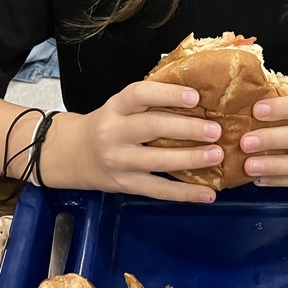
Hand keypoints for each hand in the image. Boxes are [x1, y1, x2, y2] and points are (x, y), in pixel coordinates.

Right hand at [43, 83, 222, 202]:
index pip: (140, 94)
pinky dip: (185, 193)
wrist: (71, 155)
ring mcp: (119, 162)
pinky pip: (158, 191)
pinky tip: (207, 193)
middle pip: (152, 127)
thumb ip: (149, 102)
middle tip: (215, 130)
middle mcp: (114, 133)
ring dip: (190, 159)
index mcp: (115, 107)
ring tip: (216, 156)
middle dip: (187, 128)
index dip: (168, 94)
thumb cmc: (107, 125)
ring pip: (157, 161)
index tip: (195, 96)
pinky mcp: (126, 185)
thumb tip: (198, 97)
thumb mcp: (119, 106)